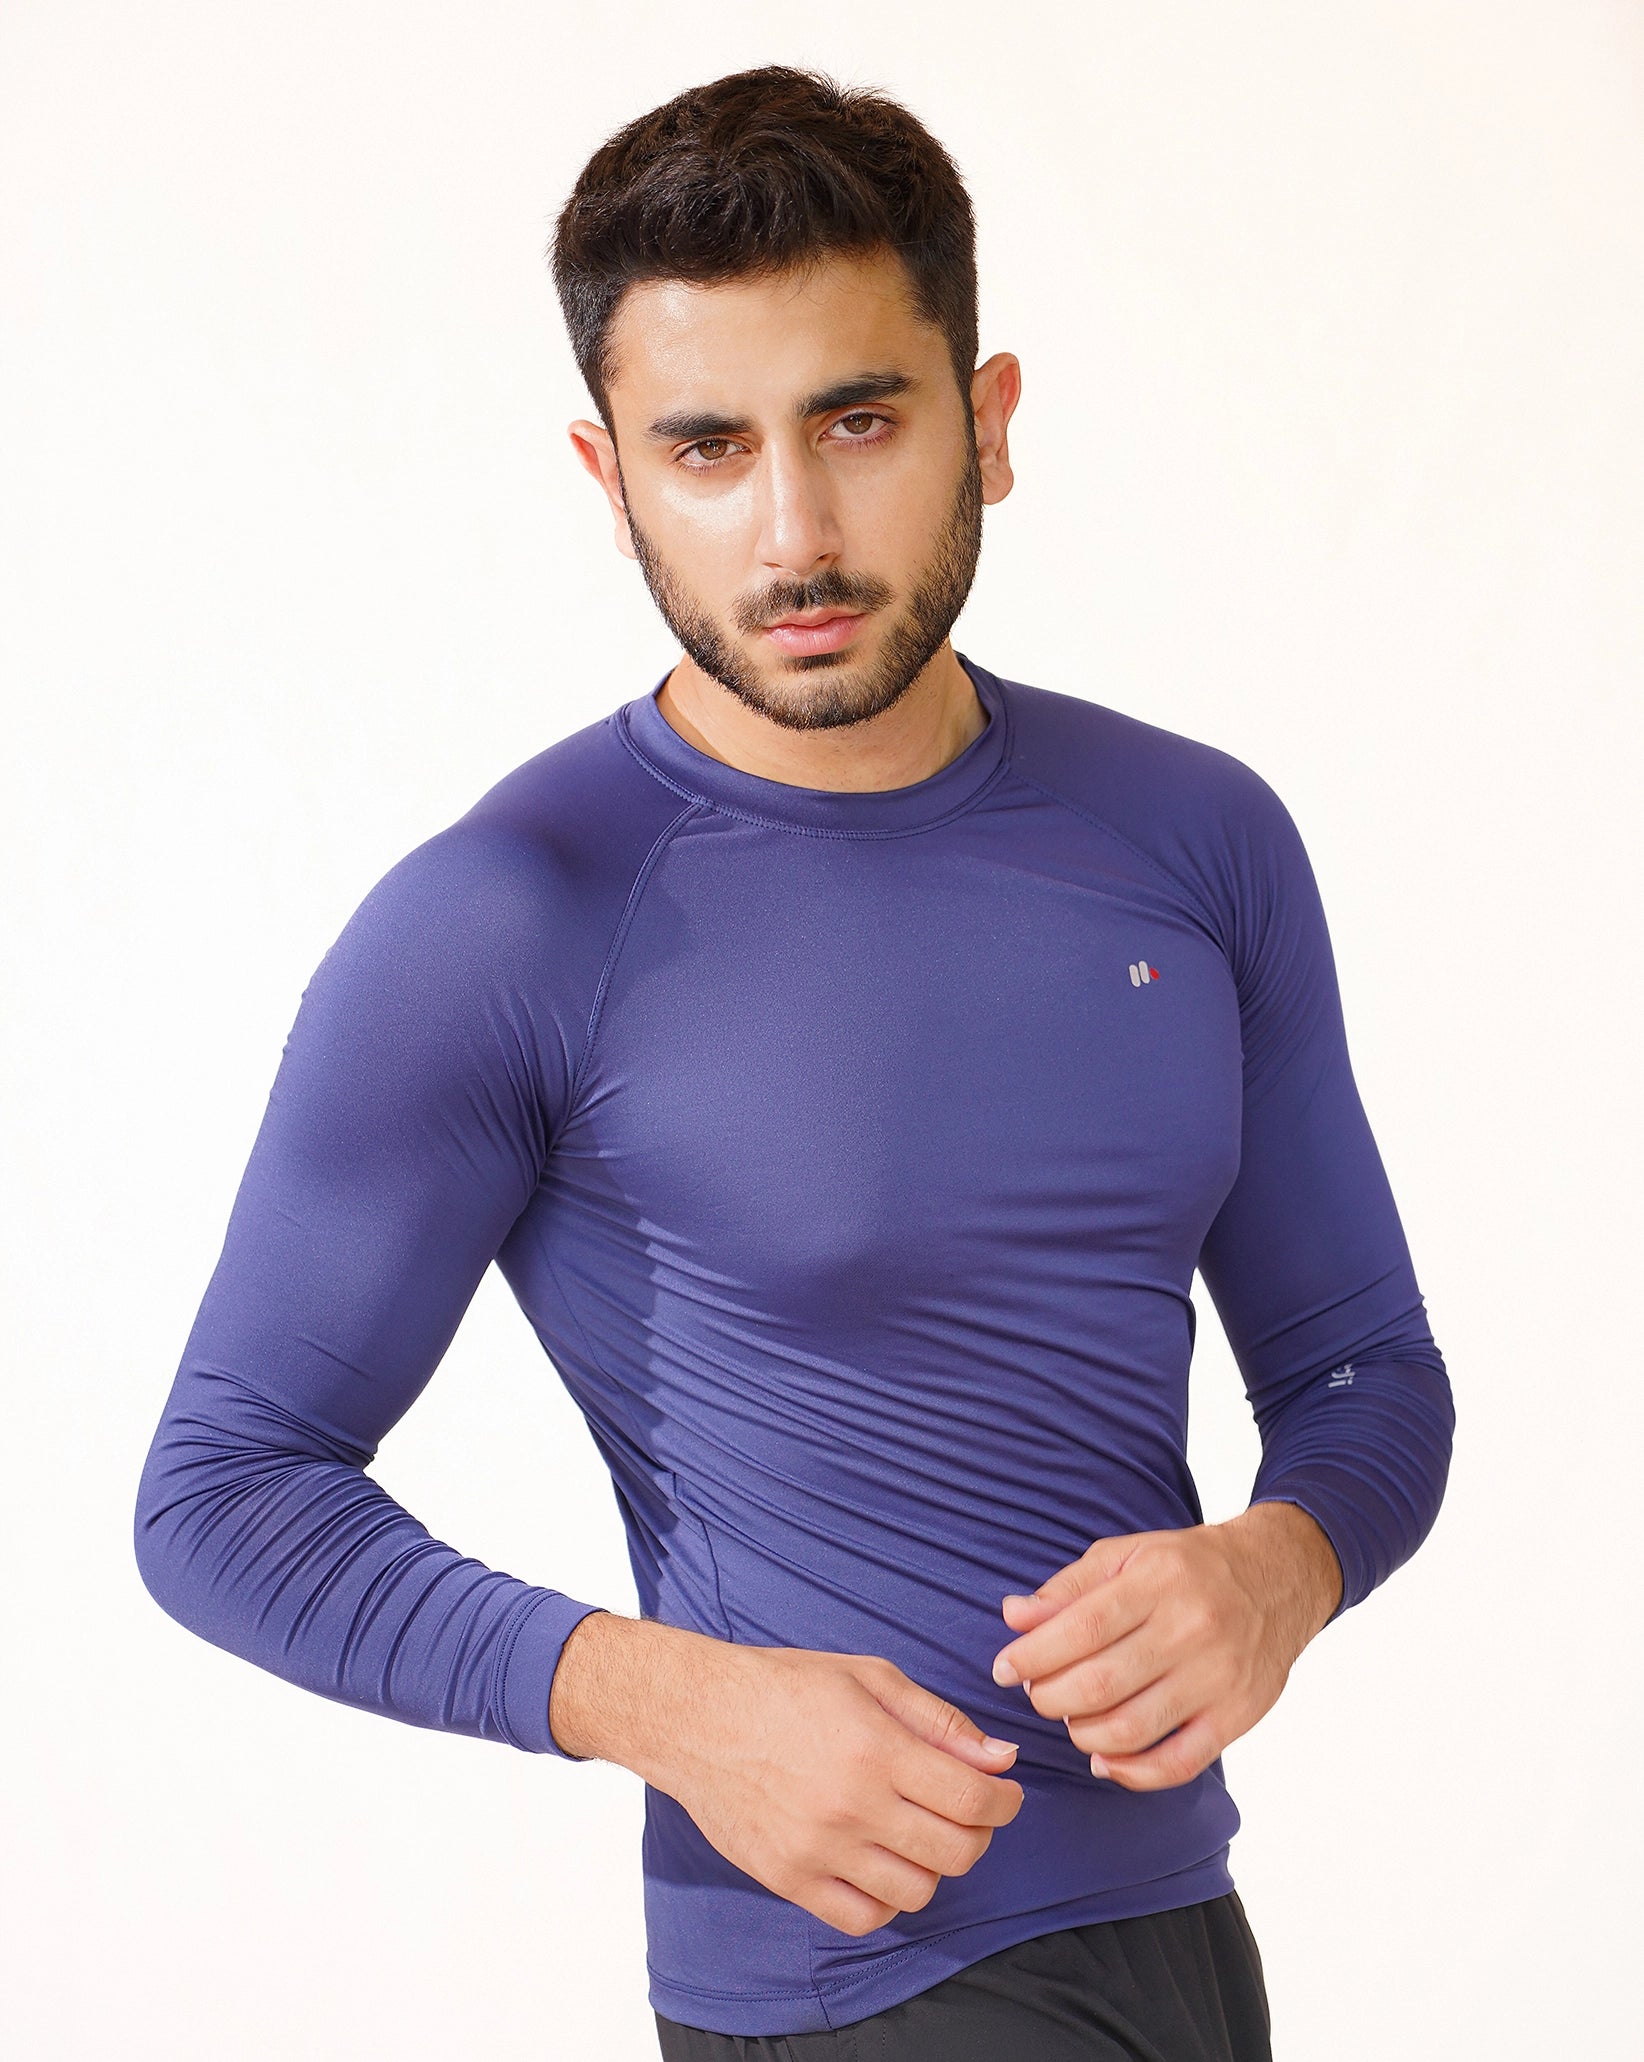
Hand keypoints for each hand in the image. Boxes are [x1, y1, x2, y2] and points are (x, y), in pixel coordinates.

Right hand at [550, 1614, 1025, 1936]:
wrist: (698, 1716)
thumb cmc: (786, 1686)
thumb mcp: (869, 1677)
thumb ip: (939, 1720)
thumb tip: (999, 1758)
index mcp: (876, 1748)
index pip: (972, 1798)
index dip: (1004, 1801)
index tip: (1004, 1792)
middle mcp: (852, 1805)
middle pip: (956, 1852)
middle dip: (978, 1833)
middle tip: (966, 1811)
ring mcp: (819, 1849)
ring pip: (917, 1891)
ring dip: (932, 1866)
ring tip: (916, 1833)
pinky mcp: (789, 1879)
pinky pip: (863, 1918)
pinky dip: (886, 1899)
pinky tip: (880, 1864)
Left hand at [989, 1501, 1343, 1791]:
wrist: (1278, 1577)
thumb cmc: (1188, 1567)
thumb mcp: (1128, 1555)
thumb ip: (1068, 1588)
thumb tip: (1013, 1616)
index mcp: (1159, 1580)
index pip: (1081, 1628)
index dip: (1033, 1655)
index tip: (1004, 1669)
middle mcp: (1191, 1628)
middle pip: (1099, 1684)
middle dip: (1050, 1698)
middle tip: (1035, 1694)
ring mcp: (1218, 1677)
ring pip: (1130, 1729)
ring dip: (1082, 1735)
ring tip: (1070, 1719)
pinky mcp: (1237, 1716)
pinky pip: (1176, 1764)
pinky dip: (1131, 1773)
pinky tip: (1104, 1761)